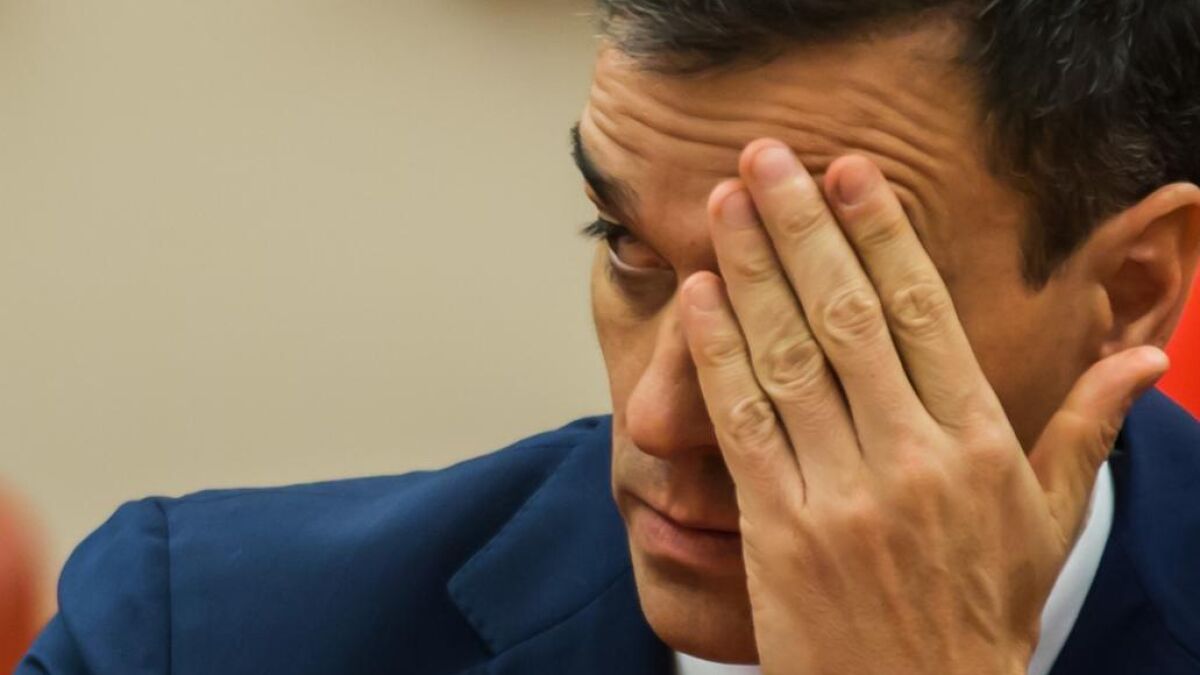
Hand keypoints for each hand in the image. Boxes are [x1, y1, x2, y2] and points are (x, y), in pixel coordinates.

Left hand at [678, 140, 1167, 674]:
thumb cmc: (980, 615)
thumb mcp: (1048, 526)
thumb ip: (1086, 433)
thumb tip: (1143, 360)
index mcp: (980, 444)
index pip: (925, 312)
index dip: (881, 233)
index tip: (850, 172)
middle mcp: (911, 457)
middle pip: (848, 314)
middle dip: (802, 227)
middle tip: (767, 158)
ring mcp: (841, 492)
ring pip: (789, 355)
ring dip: (751, 271)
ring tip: (725, 205)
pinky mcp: (780, 529)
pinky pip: (744, 424)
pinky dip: (717, 354)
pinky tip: (698, 297)